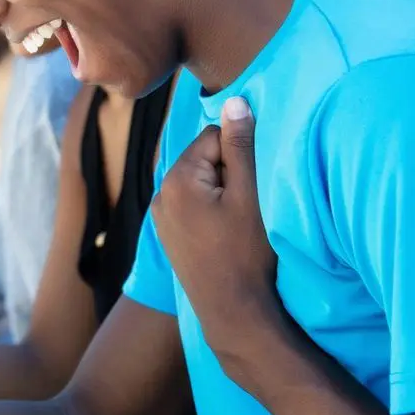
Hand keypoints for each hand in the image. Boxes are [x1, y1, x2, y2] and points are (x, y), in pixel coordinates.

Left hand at [152, 97, 281, 359]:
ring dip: (221, 192)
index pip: (214, 137)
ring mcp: (161, 217)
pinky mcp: (168, 236)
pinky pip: (191, 205)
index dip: (240, 156)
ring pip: (199, 183)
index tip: (254, 186)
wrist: (234, 314)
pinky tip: (226, 234)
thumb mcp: (251, 195)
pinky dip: (210, 210)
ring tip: (238, 222)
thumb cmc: (247, 254)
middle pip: (203, 159)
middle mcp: (160, 193)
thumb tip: (235, 100)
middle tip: (248, 206)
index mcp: (177, 177)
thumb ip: (241, 146)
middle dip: (229, 172)